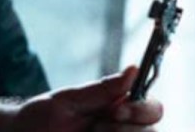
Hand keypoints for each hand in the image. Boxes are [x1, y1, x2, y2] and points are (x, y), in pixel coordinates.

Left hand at [0, 65, 163, 131]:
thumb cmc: (41, 116)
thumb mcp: (67, 100)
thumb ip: (101, 89)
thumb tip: (134, 68)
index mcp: (119, 109)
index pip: (153, 109)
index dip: (142, 110)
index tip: (116, 111)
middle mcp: (124, 129)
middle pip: (153, 131)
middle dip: (127, 130)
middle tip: (97, 127)